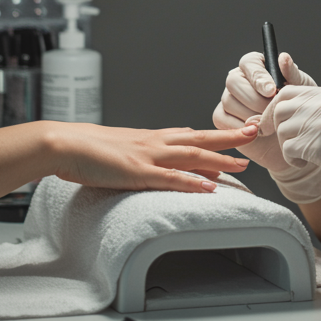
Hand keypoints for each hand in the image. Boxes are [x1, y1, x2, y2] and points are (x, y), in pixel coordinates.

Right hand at [47, 123, 255, 192]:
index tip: (239, 133)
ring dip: (220, 159)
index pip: (191, 135)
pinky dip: (191, 181)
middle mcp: (155, 142)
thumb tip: (160, 157)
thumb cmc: (88, 148)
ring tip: (243, 164)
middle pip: (201, 138)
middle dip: (231, 137)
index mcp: (151, 138)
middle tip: (256, 132)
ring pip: (192, 155)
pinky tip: (209, 187)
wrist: (64, 143)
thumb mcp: (122, 148)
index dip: (217, 135)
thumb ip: (144, 153)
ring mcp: (148, 156)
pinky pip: (169, 177)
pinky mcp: (137, 171)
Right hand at [213, 51, 320, 202]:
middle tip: (271, 111)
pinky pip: (222, 118)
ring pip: (229, 101)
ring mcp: (228, 98)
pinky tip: (257, 131)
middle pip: (233, 81)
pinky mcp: (222, 117)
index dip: (258, 76)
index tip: (271, 91)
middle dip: (254, 98)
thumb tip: (283, 57)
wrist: (289, 139)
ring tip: (269, 123)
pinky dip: (240, 127)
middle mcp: (239, 79)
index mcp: (257, 67)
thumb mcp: (299, 90)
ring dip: (250, 114)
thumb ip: (292, 74)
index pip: (249, 63)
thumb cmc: (294, 110)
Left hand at [261, 85, 320, 228]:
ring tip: (306, 155)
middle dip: (276, 127)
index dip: (274, 107)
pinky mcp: (319, 145)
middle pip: (279, 109)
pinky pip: (288, 150)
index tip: (271, 122)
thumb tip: (287, 111)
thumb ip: (319, 108)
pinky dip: (293, 160)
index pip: (287, 91)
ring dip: (288, 146)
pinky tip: (309, 163)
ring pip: (282, 131)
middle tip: (287, 143)